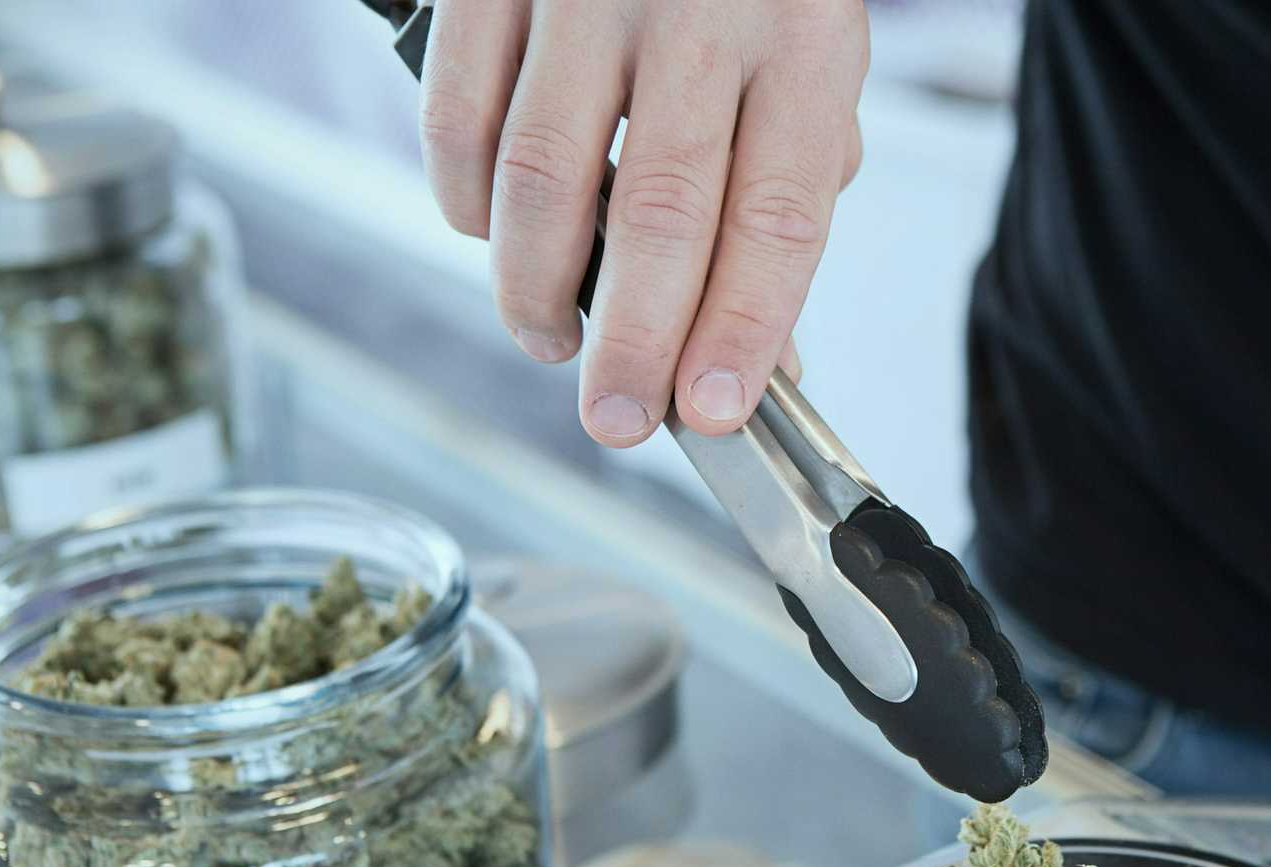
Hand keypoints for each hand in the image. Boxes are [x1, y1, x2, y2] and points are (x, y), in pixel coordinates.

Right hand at [417, 0, 867, 445]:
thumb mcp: (810, 58)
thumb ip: (788, 190)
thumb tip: (766, 349)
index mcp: (808, 39)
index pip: (779, 216)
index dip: (743, 327)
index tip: (712, 409)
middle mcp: (704, 9)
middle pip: (663, 212)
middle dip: (635, 345)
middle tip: (616, 421)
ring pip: (545, 175)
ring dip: (537, 288)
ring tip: (550, 343)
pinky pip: (460, 111)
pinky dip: (462, 199)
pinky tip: (484, 240)